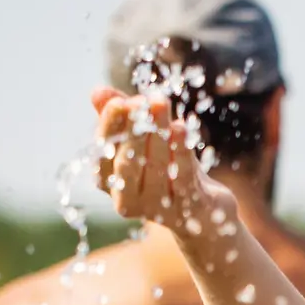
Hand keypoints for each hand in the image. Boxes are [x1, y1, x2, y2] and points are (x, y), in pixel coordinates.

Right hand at [90, 86, 236, 239]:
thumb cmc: (168, 171)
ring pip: (156, 167)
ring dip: (158, 132)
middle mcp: (128, 201)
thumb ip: (122, 117)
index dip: (109, 128)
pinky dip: (180, 151)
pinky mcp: (189, 210)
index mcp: (110, 183)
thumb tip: (98, 92)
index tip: (118, 101)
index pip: (103, 154)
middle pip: (126, 163)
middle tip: (140, 100)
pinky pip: (183, 178)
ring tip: (160, 102)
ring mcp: (159, 209)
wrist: (206, 212)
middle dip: (132, 129)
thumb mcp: (144, 142)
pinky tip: (180, 127)